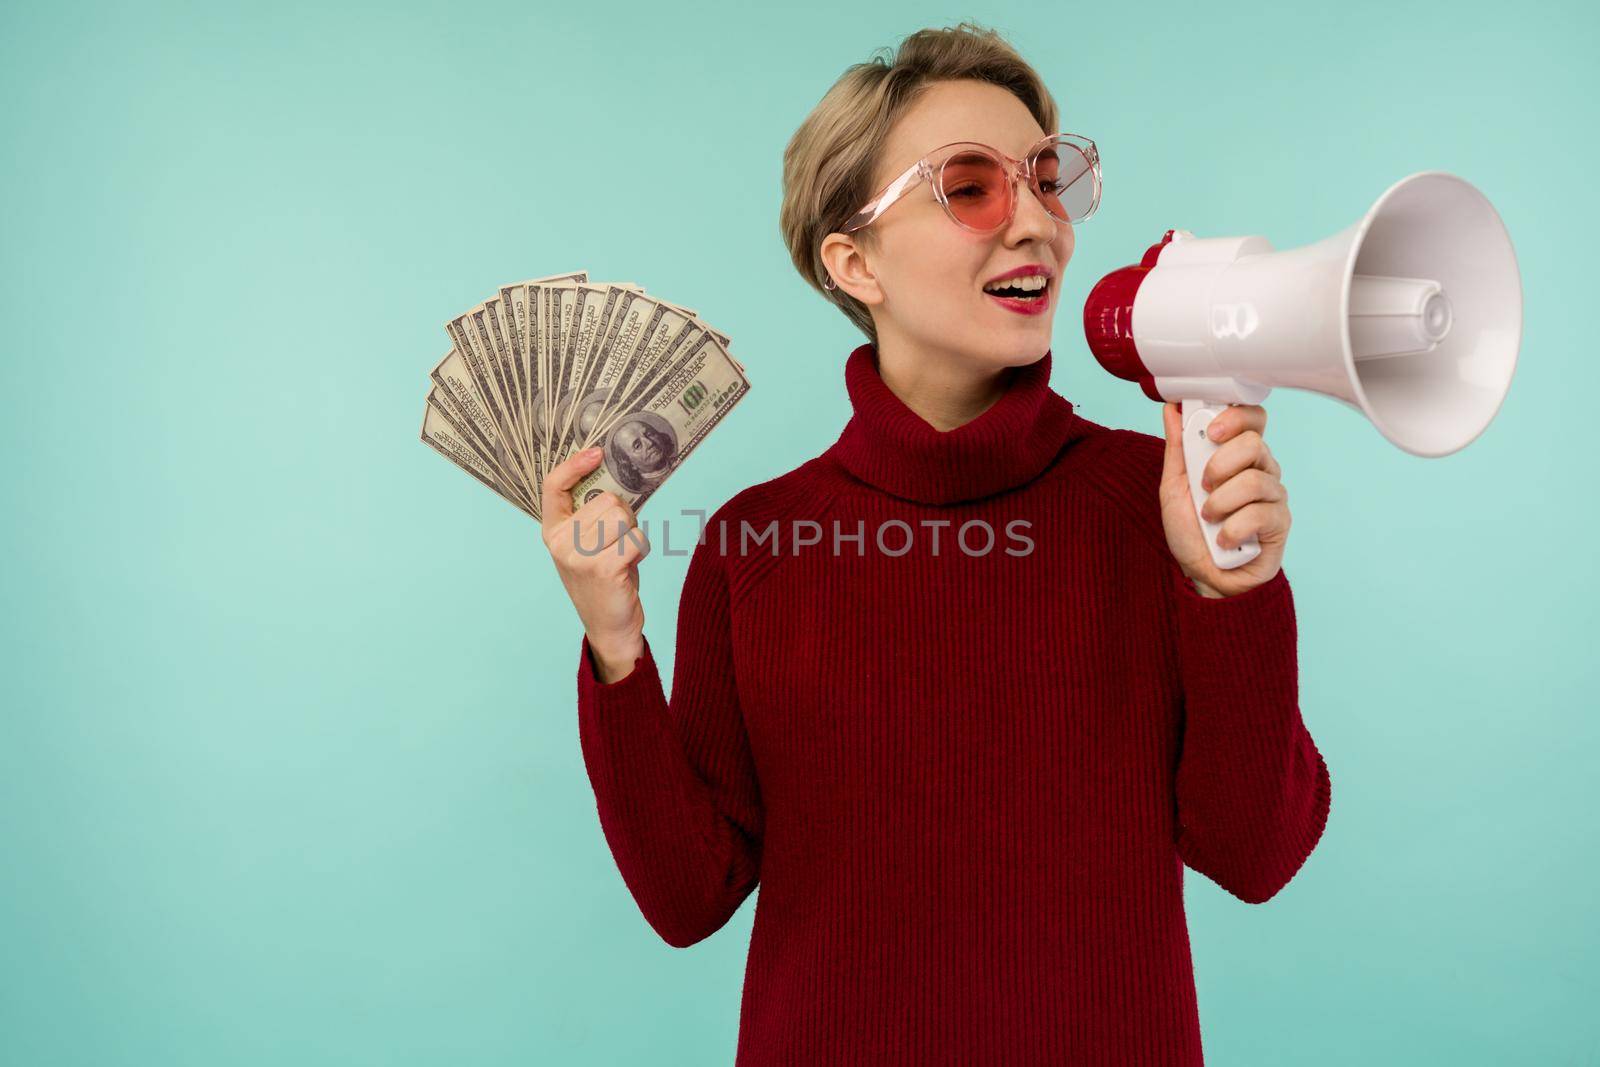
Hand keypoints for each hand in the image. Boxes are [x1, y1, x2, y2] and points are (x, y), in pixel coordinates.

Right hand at [541, 447, 649, 681]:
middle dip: (624, 516)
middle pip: (607, 500)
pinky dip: (641, 550)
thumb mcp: (588, 544)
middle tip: (618, 544)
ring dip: (633, 533)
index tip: (597, 452)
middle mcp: (560, 542)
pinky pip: (637, 539)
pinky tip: (629, 567)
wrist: (609, 627)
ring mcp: (579, 556)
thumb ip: (592, 516)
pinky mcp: (603, 569)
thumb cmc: (604, 578)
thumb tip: (617, 481)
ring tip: (622, 555)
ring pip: (624, 517)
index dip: (574, 465)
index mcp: (552, 531)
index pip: (554, 486)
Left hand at [1158, 401, 1290, 597]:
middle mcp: (1261, 469)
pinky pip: (1260, 513)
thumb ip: (1177, 447)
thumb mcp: (1174, 486)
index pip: (1253, 418)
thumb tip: (1172, 408)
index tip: (1210, 432)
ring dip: (1220, 503)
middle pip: (1254, 443)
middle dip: (1220, 464)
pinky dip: (1231, 529)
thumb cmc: (1191, 530)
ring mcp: (1273, 495)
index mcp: (1238, 455)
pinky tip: (1223, 540)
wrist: (1202, 575)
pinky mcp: (1280, 523)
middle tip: (1204, 485)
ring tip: (1209, 518)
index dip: (1235, 417)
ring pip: (1253, 480)